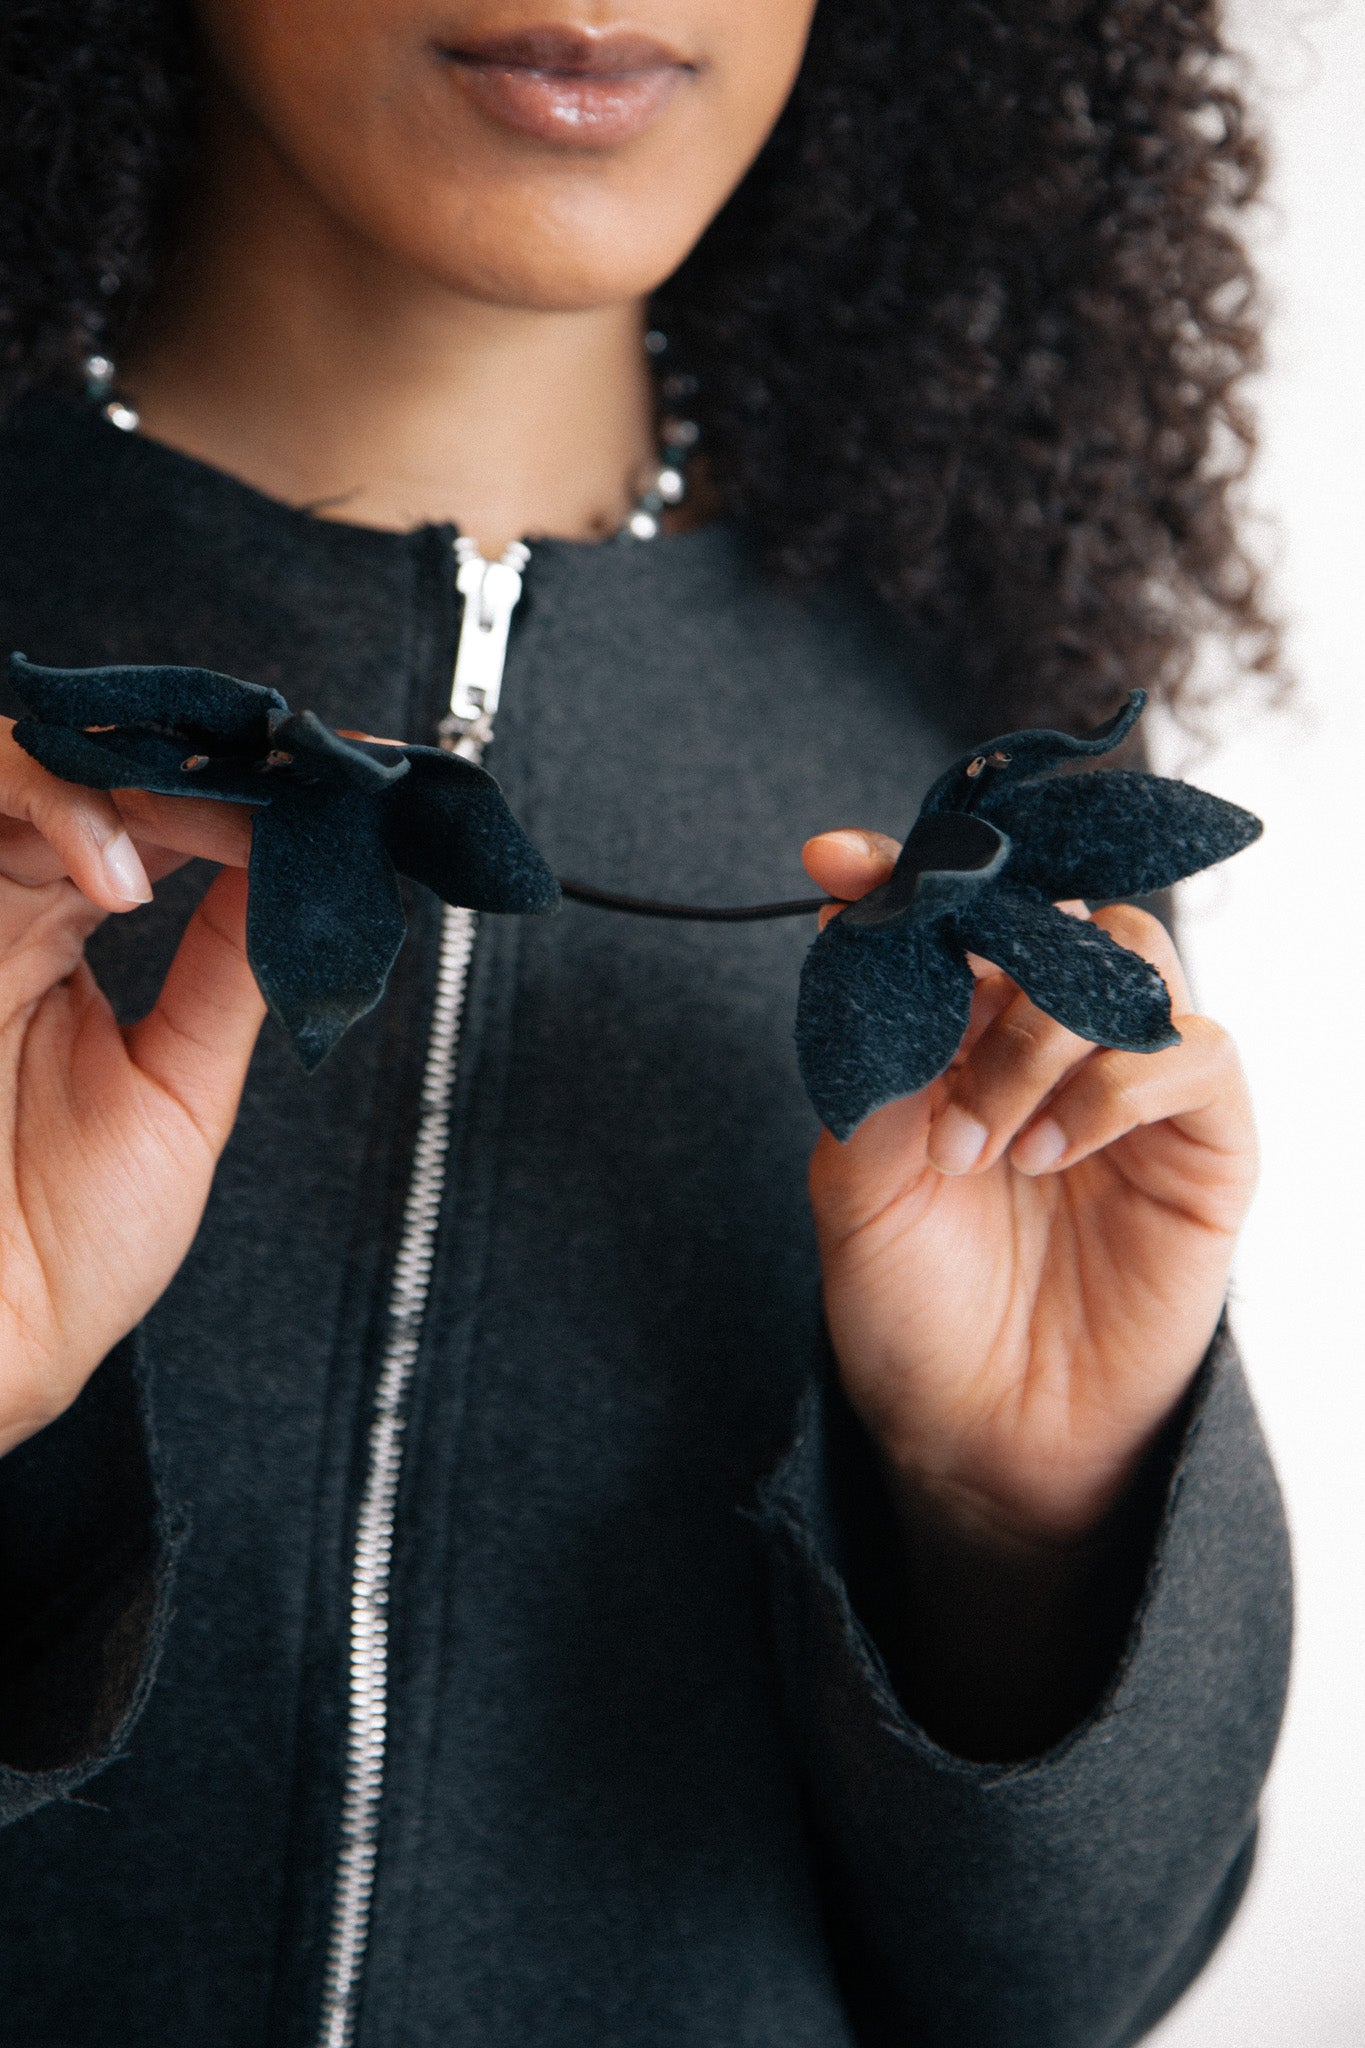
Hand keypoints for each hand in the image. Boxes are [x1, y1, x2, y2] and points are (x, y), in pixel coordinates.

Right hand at [0, 721, 262, 1456]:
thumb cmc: (58, 1245)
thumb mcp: (181, 1086)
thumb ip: (228, 969)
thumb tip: (305, 876)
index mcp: (59, 934)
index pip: (154, 813)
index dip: (247, 783)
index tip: (340, 776)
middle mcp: (2, 907)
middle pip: (93, 764)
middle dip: (203, 759)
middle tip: (289, 780)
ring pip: (22, 759)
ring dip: (134, 773)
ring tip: (210, 824)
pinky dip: (55, 811)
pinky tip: (116, 871)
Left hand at [801, 829, 1256, 1549]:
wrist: (983, 1443)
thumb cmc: (915, 1316)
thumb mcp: (857, 1187)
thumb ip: (869, 1062)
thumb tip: (855, 934)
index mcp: (959, 1038)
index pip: (948, 922)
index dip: (902, 877)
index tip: (836, 862)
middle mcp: (1049, 1045)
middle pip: (1048, 915)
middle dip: (986, 960)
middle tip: (938, 1066)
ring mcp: (1130, 1088)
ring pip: (1125, 961)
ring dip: (1044, 1034)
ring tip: (987, 1145)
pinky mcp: (1204, 1143)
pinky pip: (1194, 1052)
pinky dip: (1117, 1083)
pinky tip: (1053, 1154)